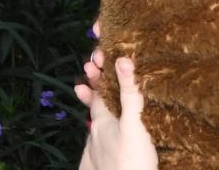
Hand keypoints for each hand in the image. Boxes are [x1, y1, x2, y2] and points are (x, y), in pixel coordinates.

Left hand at [76, 25, 157, 169]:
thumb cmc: (132, 159)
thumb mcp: (134, 122)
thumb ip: (129, 92)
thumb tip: (122, 60)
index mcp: (101, 122)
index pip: (97, 94)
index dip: (96, 77)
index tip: (92, 62)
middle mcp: (94, 136)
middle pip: (92, 110)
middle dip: (91, 93)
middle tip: (85, 79)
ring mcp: (94, 153)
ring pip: (94, 129)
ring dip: (96, 115)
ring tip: (92, 104)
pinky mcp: (97, 167)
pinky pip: (95, 148)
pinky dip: (98, 138)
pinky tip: (99, 141)